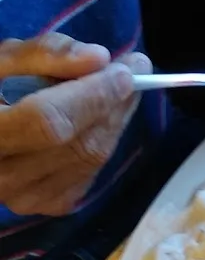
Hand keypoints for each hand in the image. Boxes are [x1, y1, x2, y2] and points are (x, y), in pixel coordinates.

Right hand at [0, 33, 151, 216]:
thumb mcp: (2, 61)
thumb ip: (45, 54)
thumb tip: (99, 58)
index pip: (50, 121)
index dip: (93, 96)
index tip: (127, 70)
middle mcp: (5, 176)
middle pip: (79, 144)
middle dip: (114, 105)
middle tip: (136, 70)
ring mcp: (26, 197)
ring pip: (91, 161)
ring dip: (114, 122)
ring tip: (121, 89)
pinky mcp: (46, 205)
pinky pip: (90, 173)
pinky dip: (102, 142)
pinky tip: (100, 120)